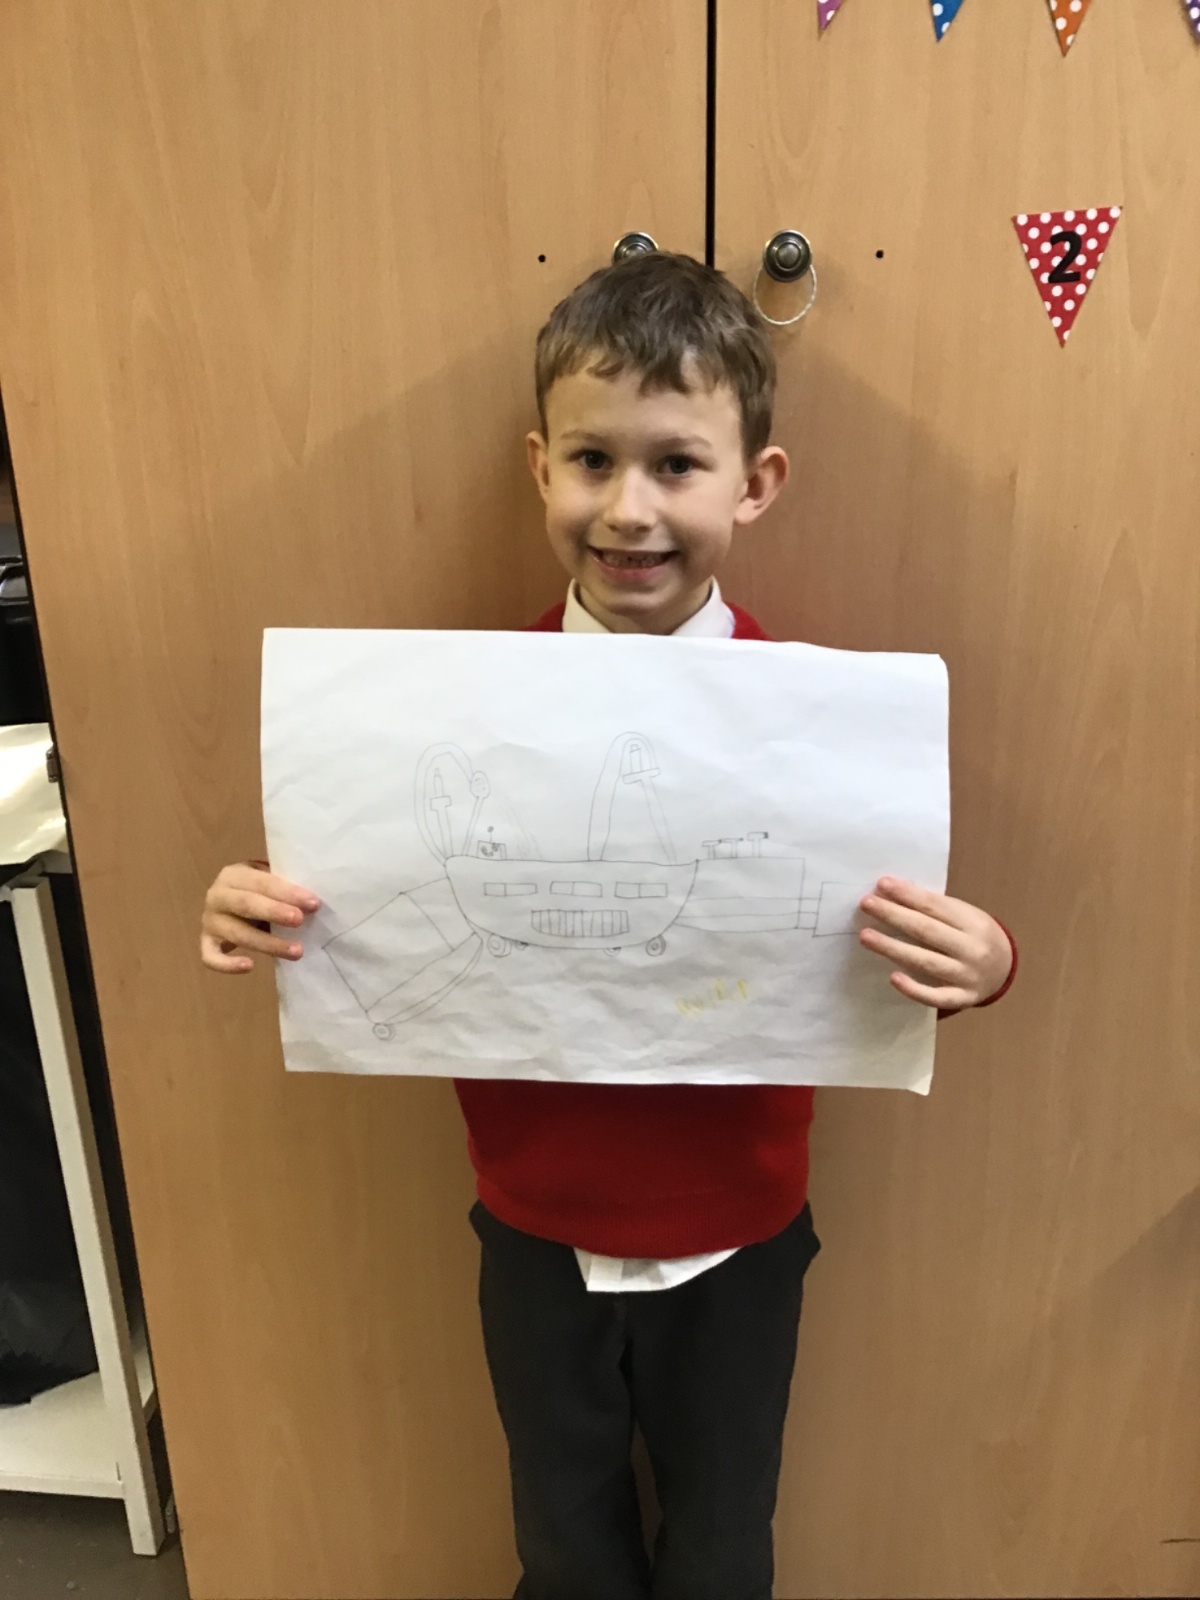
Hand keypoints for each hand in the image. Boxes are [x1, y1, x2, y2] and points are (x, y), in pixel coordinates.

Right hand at [200, 861, 319, 973]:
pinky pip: (211, 957)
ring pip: (237, 934)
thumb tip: (314, 901)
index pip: (262, 882)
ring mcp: (209, 921)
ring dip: (268, 944)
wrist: (230, 905)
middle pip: (246, 904)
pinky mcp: (205, 942)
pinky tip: (250, 966)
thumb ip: (283, 887)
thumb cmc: (258, 892)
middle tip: (300, 920)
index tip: (313, 903)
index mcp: (234, 874)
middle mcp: (216, 895)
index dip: (287, 892)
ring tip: (296, 951)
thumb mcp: (267, 881)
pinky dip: (227, 965)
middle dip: (275, 912)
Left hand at [858, 878, 1012, 1011]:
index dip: (907, 895)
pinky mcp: (961, 998)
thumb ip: (935, 909)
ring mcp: (967, 976)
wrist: (1007, 970)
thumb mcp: (965, 916)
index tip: (881, 884)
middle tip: (866, 904)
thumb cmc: (975, 936)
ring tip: (866, 936)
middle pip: (926, 931)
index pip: (934, 906)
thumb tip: (894, 893)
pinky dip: (914, 989)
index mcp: (973, 922)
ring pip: (926, 961)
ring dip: (893, 948)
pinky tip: (893, 977)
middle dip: (893, 915)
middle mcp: (971, 948)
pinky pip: (936, 997)